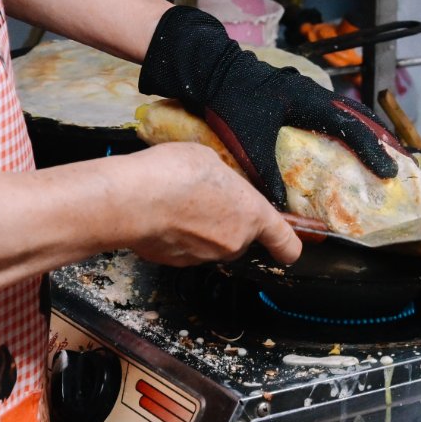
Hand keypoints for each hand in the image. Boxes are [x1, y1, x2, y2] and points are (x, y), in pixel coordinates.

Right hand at [114, 143, 301, 265]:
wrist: (133, 200)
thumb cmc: (175, 173)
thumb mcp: (211, 159)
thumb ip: (224, 178)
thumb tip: (216, 184)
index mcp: (252, 214)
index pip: (284, 241)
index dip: (287, 246)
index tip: (287, 247)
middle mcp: (234, 241)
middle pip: (239, 235)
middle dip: (226, 220)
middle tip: (206, 196)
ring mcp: (204, 256)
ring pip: (209, 242)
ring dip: (199, 226)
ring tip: (177, 199)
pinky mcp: (176, 262)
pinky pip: (183, 247)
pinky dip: (175, 235)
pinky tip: (161, 213)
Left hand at [139, 6, 401, 206]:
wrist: (210, 70)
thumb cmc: (230, 101)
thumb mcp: (249, 142)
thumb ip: (267, 174)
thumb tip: (279, 207)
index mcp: (309, 103)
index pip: (351, 128)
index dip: (372, 151)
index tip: (387, 171)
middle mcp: (313, 93)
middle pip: (358, 114)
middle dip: (379, 136)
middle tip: (397, 157)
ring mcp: (305, 90)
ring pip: (346, 108)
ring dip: (364, 127)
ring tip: (379, 146)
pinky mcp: (294, 93)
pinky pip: (330, 107)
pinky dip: (345, 121)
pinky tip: (342, 135)